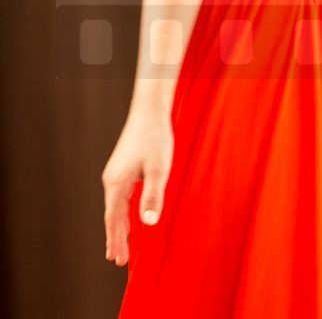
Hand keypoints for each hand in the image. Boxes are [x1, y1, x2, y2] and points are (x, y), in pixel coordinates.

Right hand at [102, 110, 174, 266]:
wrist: (150, 112)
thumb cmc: (155, 139)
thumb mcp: (158, 169)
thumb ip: (152, 196)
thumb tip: (147, 224)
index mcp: (117, 184)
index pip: (114, 219)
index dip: (116, 240)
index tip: (116, 260)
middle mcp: (112, 180)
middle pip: (112, 216)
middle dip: (115, 238)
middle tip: (117, 260)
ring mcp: (116, 174)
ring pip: (115, 207)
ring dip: (118, 227)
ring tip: (120, 245)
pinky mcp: (123, 168)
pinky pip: (120, 198)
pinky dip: (122, 213)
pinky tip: (128, 217)